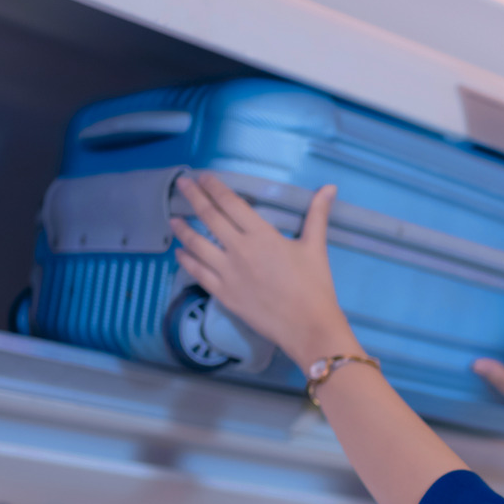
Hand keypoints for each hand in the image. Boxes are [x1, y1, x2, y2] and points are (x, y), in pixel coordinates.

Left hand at [169, 173, 357, 365]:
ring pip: (197, 245)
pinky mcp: (223, 294)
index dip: (215, 187)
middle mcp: (239, 249)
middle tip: (181, 184)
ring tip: (173, 219)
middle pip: (210, 217)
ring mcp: (227, 273)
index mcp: (261, 234)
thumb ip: (317, 214)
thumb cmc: (314, 285)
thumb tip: (330, 187)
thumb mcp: (316, 246)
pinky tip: (179, 253)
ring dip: (182, 230)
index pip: (231, 203)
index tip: (203, 176)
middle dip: (193, 198)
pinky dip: (186, 260)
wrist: (307, 326)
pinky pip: (198, 273)